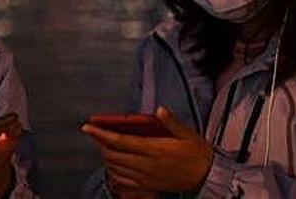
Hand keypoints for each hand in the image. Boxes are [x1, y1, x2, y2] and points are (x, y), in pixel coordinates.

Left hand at [82, 106, 213, 193]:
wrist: (207, 177)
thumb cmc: (197, 153)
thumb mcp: (187, 133)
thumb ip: (171, 122)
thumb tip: (159, 110)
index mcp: (155, 149)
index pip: (120, 141)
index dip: (101, 134)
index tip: (88, 127)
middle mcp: (147, 165)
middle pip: (113, 155)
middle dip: (100, 143)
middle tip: (96, 132)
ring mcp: (145, 178)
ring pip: (115, 168)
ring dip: (106, 156)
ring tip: (104, 145)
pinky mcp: (147, 186)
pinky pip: (123, 181)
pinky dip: (113, 171)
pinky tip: (114, 163)